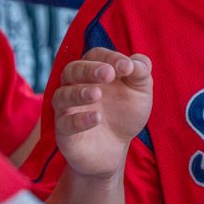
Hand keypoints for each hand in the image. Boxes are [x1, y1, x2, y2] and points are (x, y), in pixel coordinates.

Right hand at [53, 48, 152, 179]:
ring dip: (79, 93)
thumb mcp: (140, 91)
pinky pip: (64, 123)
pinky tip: (96, 118)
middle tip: (108, 74)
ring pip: (62, 95)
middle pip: (73, 70)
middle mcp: (76, 86)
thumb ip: (140, 72)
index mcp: (94, 71)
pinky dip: (79, 119)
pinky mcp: (64, 131)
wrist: (116, 148)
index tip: (127, 67)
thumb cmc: (125, 113)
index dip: (110, 57)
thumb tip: (135, 60)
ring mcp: (67, 108)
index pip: (95, 55)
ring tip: (97, 94)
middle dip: (90, 70)